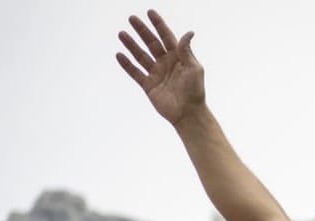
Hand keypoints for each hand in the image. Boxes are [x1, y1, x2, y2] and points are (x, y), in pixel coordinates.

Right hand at [116, 10, 204, 125]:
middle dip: (142, 31)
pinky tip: (119, 55)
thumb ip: (186, 50)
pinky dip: (127, 65)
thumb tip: (189, 32)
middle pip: (151, 43)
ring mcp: (157, 74)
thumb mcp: (194, 68)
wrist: (188, 114)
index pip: (166, 37)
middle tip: (132, 18)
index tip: (150, 12)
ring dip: (131, 45)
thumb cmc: (195, 91)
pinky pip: (136, 73)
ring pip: (141, 56)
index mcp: (178, 58)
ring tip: (121, 33)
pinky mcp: (149, 86)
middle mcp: (166, 64)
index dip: (158, 25)